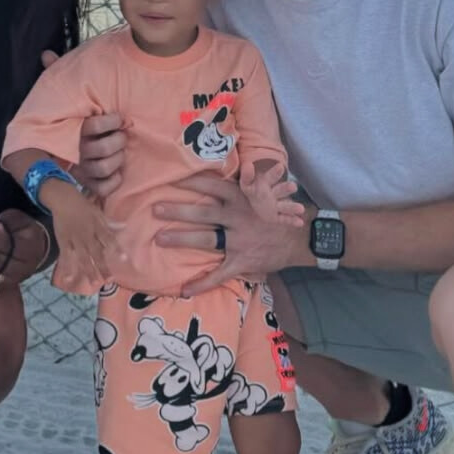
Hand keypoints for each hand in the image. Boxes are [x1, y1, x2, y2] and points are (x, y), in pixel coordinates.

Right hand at [50, 185, 123, 285]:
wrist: (63, 199)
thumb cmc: (83, 207)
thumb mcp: (98, 213)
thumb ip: (110, 223)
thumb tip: (125, 226)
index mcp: (98, 227)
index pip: (109, 239)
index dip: (116, 249)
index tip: (124, 260)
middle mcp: (88, 235)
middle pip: (96, 253)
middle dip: (103, 266)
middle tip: (110, 280)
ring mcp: (75, 240)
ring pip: (83, 257)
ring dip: (89, 270)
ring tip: (94, 283)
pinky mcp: (64, 242)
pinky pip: (66, 257)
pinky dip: (67, 268)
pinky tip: (68, 279)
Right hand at [72, 112, 127, 199]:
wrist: (81, 154)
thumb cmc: (96, 133)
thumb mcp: (95, 120)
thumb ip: (107, 119)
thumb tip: (126, 120)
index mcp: (78, 132)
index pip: (95, 125)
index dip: (112, 121)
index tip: (119, 121)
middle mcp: (77, 152)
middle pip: (104, 148)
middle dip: (119, 141)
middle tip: (121, 138)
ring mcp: (82, 170)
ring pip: (103, 168)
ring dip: (118, 160)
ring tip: (120, 154)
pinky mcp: (88, 185)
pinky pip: (103, 188)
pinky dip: (114, 181)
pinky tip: (116, 172)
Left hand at [154, 173, 300, 295]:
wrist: (298, 239)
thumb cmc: (273, 211)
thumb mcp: (264, 191)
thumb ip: (250, 180)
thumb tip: (243, 164)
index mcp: (242, 198)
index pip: (214, 186)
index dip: (193, 182)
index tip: (171, 179)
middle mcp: (238, 218)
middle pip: (204, 213)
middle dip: (179, 211)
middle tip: (155, 209)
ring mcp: (239, 241)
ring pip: (207, 240)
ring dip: (182, 239)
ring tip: (159, 239)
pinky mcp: (242, 261)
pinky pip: (220, 274)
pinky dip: (202, 282)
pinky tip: (184, 289)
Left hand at [239, 161, 304, 226]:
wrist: (253, 203)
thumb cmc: (251, 189)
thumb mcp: (246, 184)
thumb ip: (246, 176)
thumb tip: (248, 164)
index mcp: (266, 182)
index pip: (270, 177)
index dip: (275, 173)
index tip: (280, 166)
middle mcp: (273, 193)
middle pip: (281, 190)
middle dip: (286, 188)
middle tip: (293, 187)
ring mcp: (276, 206)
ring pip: (285, 206)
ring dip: (292, 207)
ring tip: (301, 209)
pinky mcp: (276, 217)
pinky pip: (284, 219)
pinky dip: (292, 220)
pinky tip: (300, 222)